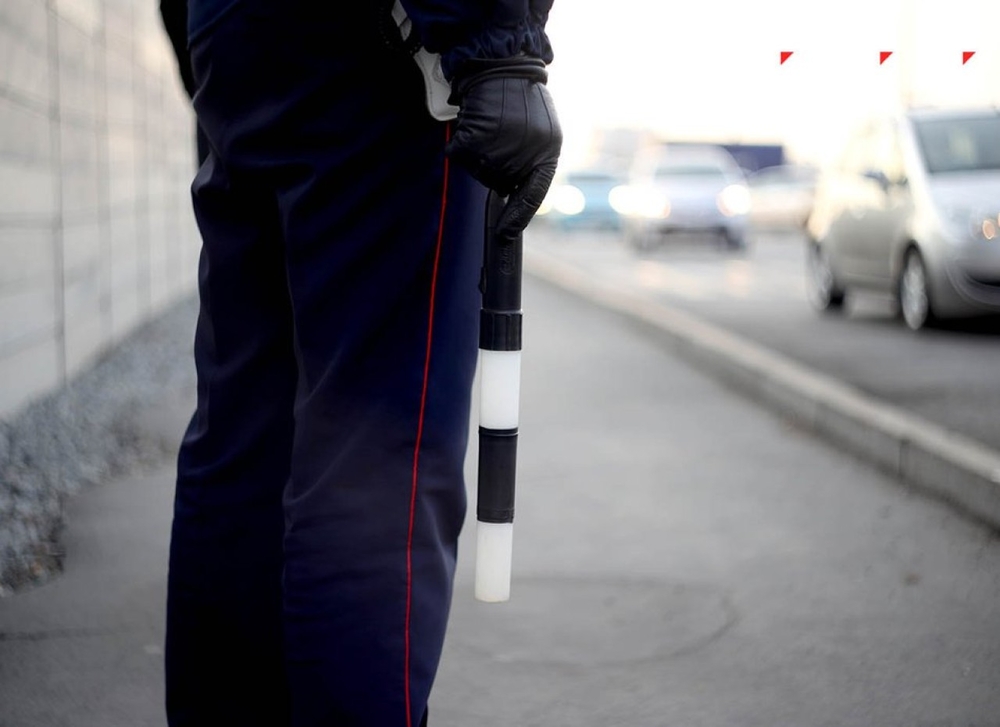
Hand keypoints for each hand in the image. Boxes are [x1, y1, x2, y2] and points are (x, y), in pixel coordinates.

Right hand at [446, 58, 561, 240]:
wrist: (505, 64)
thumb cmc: (524, 99)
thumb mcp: (544, 132)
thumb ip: (533, 163)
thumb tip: (510, 195)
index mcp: (548, 154)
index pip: (533, 196)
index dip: (517, 218)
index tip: (505, 235)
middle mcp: (526, 155)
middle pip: (499, 183)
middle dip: (495, 169)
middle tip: (500, 138)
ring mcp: (501, 149)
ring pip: (479, 170)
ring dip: (479, 154)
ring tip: (490, 126)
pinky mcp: (477, 139)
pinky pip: (461, 156)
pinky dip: (461, 143)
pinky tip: (474, 123)